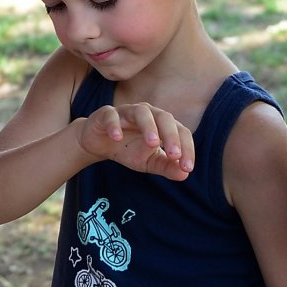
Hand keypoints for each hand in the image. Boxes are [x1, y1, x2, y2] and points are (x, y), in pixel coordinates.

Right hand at [75, 103, 193, 179]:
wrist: (98, 144)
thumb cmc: (127, 150)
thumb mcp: (148, 162)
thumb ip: (166, 167)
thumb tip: (184, 175)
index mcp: (162, 124)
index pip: (181, 132)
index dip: (187, 148)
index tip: (187, 168)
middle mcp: (148, 113)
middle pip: (164, 117)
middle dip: (171, 136)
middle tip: (174, 155)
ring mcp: (126, 112)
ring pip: (141, 112)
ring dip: (149, 126)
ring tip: (153, 144)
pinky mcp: (106, 114)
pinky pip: (111, 116)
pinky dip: (115, 125)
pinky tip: (117, 138)